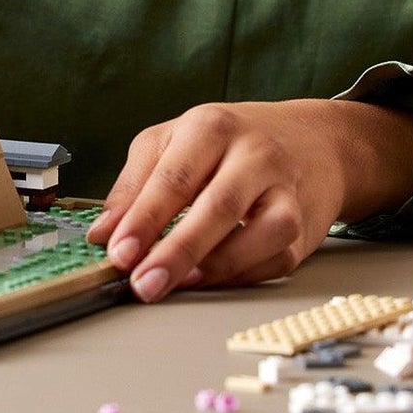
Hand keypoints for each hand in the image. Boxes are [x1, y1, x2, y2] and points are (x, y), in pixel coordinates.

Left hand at [84, 99, 412, 301]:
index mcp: (212, 127)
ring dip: (214, 267)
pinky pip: (274, 258)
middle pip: (217, 205)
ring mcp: (284, 190)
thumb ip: (135, 184)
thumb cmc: (229, 142)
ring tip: (176, 285)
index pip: (174, 177)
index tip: (117, 253)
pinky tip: (208, 281)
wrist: (309, 141)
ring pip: (259, 234)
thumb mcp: (173, 141)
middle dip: (176, 250)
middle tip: (142, 283)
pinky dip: (240, 275)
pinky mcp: (302, 226)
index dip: (143, 219)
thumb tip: (103, 234)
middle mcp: (254, 154)